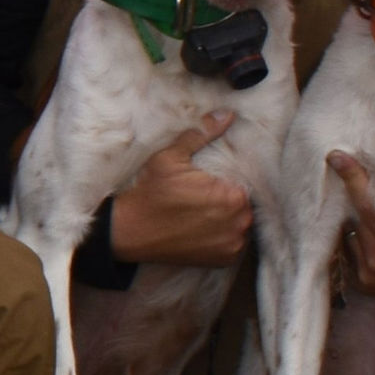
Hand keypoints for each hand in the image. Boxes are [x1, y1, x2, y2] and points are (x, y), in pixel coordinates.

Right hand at [107, 115, 253, 265]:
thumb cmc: (150, 193)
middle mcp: (239, 222)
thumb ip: (202, 134)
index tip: (208, 184)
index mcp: (232, 196)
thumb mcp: (170, 157)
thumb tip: (227, 114)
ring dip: (228, 220)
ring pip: (240, 225)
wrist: (129, 231)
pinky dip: (223, 238)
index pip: (244, 183)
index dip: (227, 183)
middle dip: (229, 200)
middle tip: (203, 198)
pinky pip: (233, 244)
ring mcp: (232, 244)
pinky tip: (203, 231)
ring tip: (203, 215)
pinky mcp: (223, 260)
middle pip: (245, 205)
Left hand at [329, 152, 374, 318]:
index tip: (337, 156)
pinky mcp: (362, 282)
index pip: (369, 209)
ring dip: (352, 210)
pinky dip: (356, 229)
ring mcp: (367, 274)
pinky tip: (364, 214)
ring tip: (358, 183)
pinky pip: (351, 246)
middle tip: (345, 156)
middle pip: (355, 216)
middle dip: (351, 188)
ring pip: (350, 229)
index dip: (354, 182)